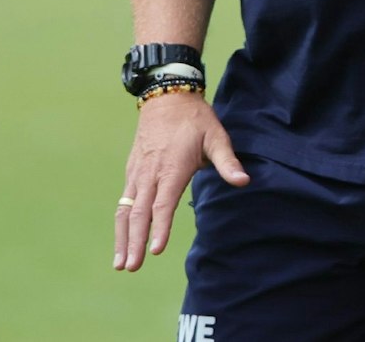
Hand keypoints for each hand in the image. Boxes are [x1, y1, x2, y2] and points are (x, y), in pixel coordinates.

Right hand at [114, 91, 248, 271]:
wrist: (166, 97)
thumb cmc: (195, 119)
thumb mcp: (216, 136)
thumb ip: (227, 162)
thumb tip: (244, 181)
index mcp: (171, 167)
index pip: (163, 203)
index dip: (159, 227)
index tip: (155, 249)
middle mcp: (150, 173)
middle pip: (139, 213)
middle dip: (134, 242)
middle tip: (130, 267)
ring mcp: (138, 173)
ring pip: (126, 210)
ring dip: (122, 238)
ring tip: (120, 264)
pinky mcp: (132, 171)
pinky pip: (123, 201)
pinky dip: (121, 223)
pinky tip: (122, 240)